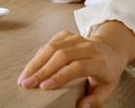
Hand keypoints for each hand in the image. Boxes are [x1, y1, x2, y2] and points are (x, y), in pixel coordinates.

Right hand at [18, 22, 134, 107]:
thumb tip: (82, 107)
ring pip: (52, 46)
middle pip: (61, 55)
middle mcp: (87, 47)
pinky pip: (50, 42)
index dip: (60, 76)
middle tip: (27, 84)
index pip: (77, 67)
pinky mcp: (67, 34)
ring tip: (24, 77)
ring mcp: (76, 38)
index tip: (44, 87)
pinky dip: (39, 55)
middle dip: (42, 70)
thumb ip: (96, 99)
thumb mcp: (108, 88)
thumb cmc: (107, 72)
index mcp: (99, 62)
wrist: (110, 49)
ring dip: (36, 62)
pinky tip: (31, 66)